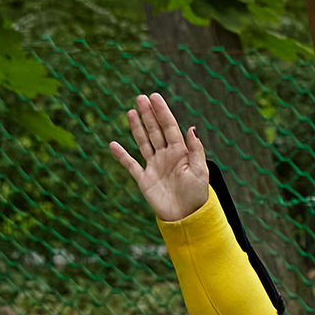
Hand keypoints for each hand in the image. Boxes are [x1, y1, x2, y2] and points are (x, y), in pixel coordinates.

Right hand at [107, 92, 211, 223]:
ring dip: (137, 127)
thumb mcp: (200, 171)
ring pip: (143, 142)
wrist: (186, 217)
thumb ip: (195, 150)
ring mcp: (154, 166)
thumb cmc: (197, 196)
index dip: (162, 112)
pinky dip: (121, 155)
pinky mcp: (144, 179)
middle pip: (155, 131)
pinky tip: (113, 144)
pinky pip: (130, 165)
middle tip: (140, 98)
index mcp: (180, 152)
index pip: (169, 127)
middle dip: (148, 114)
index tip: (154, 97)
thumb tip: (191, 127)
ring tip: (130, 112)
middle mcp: (166, 156)